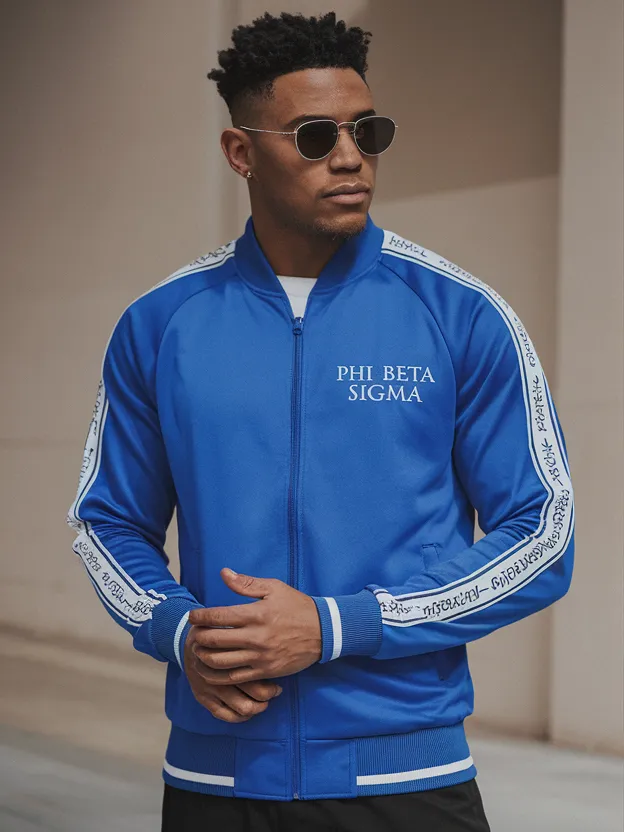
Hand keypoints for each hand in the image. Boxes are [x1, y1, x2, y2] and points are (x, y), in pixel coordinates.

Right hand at [184, 629, 283, 721]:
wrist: (189, 642)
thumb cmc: (218, 631)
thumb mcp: (232, 626)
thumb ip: (249, 632)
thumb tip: (278, 631)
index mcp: (230, 654)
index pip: (258, 673)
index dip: (272, 680)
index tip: (278, 675)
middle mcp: (221, 673)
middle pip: (255, 692)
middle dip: (269, 694)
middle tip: (275, 690)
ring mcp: (210, 687)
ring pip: (242, 707)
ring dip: (257, 707)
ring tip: (264, 703)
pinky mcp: (202, 696)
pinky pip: (223, 715)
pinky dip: (239, 716)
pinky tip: (247, 711)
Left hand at [188, 568, 322, 684]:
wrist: (324, 631)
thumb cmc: (297, 606)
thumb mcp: (274, 588)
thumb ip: (247, 583)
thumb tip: (224, 573)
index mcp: (256, 614)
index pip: (218, 616)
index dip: (199, 617)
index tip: (193, 616)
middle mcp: (255, 637)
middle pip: (214, 641)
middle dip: (198, 637)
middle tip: (193, 633)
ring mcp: (260, 657)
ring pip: (220, 662)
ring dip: (203, 657)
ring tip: (199, 650)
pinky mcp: (265, 671)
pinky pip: (235, 678)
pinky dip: (217, 675)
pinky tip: (211, 669)